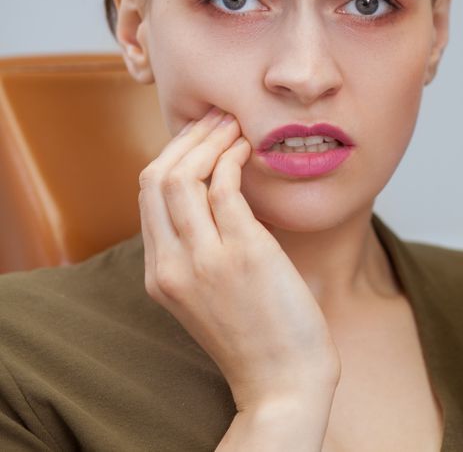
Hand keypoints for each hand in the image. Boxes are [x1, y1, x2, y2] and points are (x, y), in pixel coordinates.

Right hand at [138, 106, 339, 411]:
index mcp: (160, 276)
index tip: (198, 135)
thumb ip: (204, 253)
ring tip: (235, 125)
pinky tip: (249, 150)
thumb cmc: (259, 335)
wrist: (282, 379)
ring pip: (183, 177)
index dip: (171, 156)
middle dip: (186, 139)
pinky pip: (224, 189)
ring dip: (210, 141)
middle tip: (216, 117)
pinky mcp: (244, 254)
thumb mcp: (212, 295)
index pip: (147, 197)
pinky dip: (233, 159)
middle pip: (154, 179)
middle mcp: (172, 265)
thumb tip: (221, 196)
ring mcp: (204, 260)